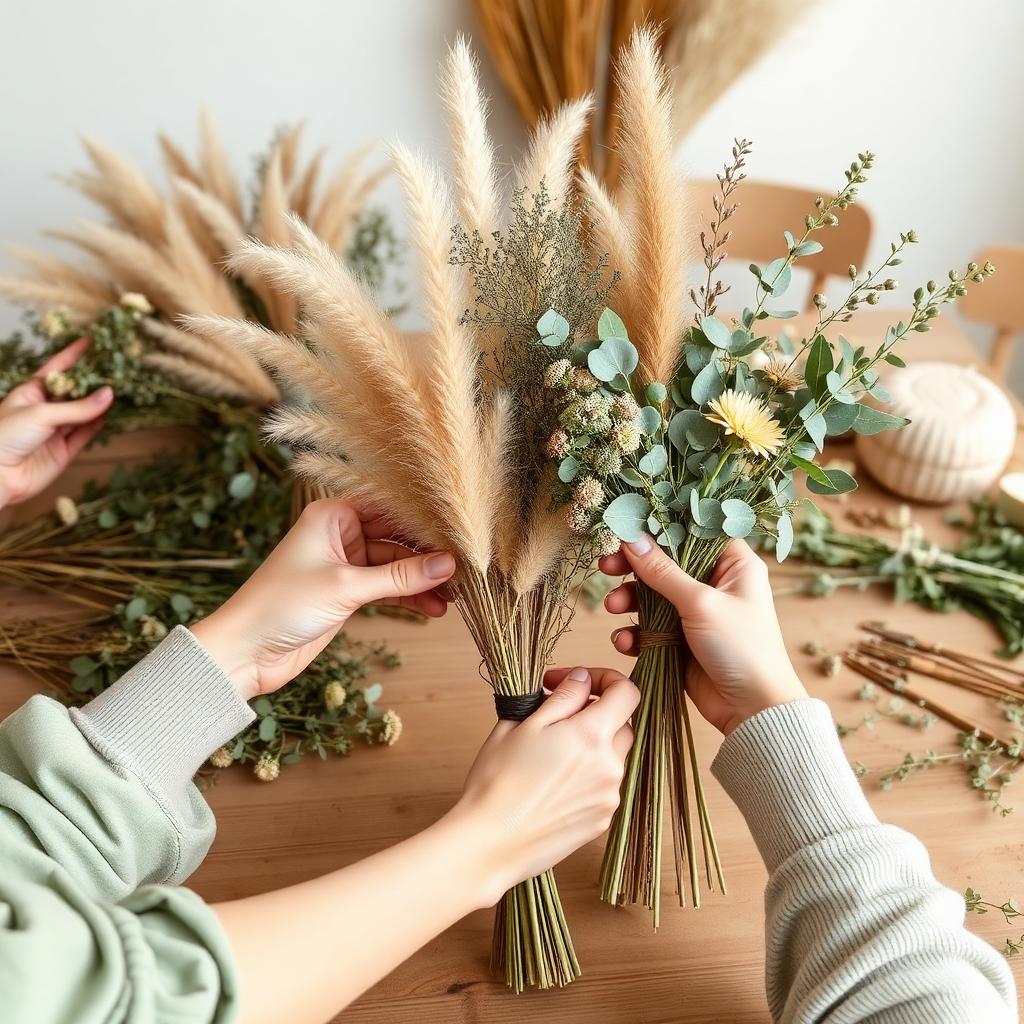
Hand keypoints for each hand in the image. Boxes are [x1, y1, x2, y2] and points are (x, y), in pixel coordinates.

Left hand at [0, 338, 112, 507]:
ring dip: (100, 404)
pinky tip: (111, 415)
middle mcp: (44, 410)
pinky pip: (85, 435)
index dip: (73, 355)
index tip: (92, 342)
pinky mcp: (63, 452)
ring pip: (83, 414)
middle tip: (115, 368)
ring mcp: (54, 431)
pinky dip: (98, 426)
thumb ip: (78, 407)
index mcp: (30, 393)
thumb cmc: (5, 436)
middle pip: (74, 392)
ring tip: (121, 390)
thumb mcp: (41, 413)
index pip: (56, 369)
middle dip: (93, 381)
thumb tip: (110, 395)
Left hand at [190, 499, 455, 699]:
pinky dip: (409, 597)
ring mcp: (345, 564)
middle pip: (397, 536)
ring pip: (396, 566)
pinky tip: (434, 608)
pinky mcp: (347, 593)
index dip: (423, 517)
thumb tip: (448, 564)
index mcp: (332, 514)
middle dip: (429, 554)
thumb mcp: (346, 587)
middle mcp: (340, 533)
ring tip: (455, 596)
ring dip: (423, 581)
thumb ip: (400, 577)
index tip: (459, 529)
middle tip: (466, 567)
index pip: (389, 505)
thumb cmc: (282, 605)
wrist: (245, 651)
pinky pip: (388, 588)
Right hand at [451, 666, 637, 899]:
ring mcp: (609, 797)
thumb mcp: (523, 723)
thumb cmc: (497, 781)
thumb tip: (582, 679)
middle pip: (622, 724)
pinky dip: (587, 777)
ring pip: (613, 757)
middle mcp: (610, 766)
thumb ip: (562, 696)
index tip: (576, 682)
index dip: (603, 679)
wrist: (489, 842)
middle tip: (557, 716)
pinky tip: (553, 784)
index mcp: (591, 735)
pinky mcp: (602, 822)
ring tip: (550, 754)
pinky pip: (604, 787)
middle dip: (595, 713)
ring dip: (592, 747)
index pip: (626, 692)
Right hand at [600, 536, 805, 735]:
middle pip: (665, 562)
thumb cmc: (742, 647)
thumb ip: (662, 572)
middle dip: (634, 567)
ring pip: (652, 595)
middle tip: (607, 566)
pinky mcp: (680, 640)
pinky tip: (625, 641)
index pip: (693, 532)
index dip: (659, 528)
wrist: (752, 710)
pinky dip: (635, 632)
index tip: (626, 528)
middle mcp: (715, 583)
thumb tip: (632, 538)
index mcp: (733, 564)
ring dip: (629, 600)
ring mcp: (696, 612)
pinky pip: (649, 627)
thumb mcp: (701, 603)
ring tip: (613, 607)